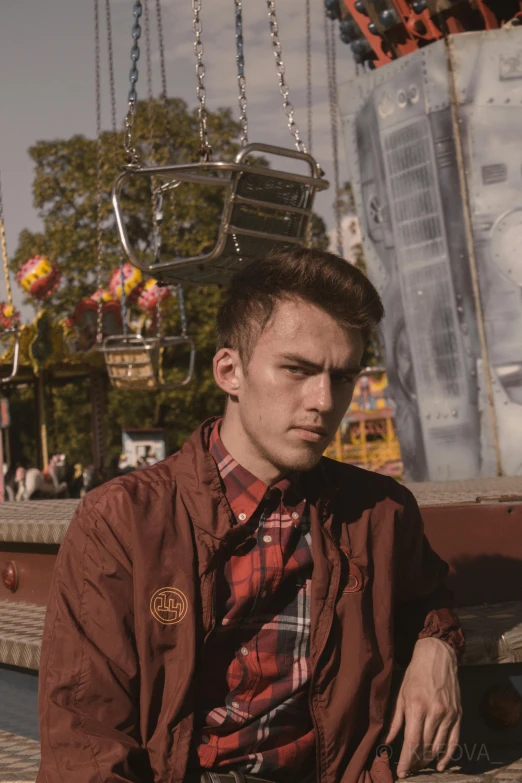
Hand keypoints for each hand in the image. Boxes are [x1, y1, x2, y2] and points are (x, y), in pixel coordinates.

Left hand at [384, 637, 461, 777]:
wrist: (437, 657)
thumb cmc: (414, 674)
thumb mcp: (400, 694)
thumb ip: (395, 720)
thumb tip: (386, 742)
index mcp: (416, 706)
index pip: (412, 741)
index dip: (406, 760)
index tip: (401, 773)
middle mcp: (434, 712)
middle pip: (425, 747)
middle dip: (416, 761)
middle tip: (408, 768)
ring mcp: (448, 714)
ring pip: (439, 746)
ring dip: (428, 759)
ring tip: (419, 765)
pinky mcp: (458, 715)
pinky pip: (454, 741)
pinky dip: (447, 755)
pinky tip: (439, 764)